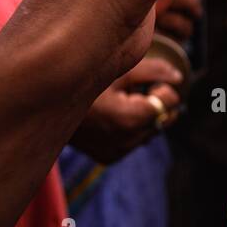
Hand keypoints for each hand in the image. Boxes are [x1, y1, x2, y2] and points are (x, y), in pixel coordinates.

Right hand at [70, 57, 184, 163]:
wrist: (47, 106)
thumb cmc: (84, 81)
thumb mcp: (120, 69)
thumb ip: (155, 71)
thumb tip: (180, 78)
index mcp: (131, 119)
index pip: (170, 101)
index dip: (161, 87)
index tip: (144, 81)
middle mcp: (126, 141)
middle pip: (163, 118)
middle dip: (157, 102)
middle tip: (137, 90)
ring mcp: (117, 152)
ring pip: (151, 132)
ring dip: (146, 117)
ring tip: (124, 102)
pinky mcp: (109, 157)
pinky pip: (134, 141)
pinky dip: (133, 129)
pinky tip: (115, 116)